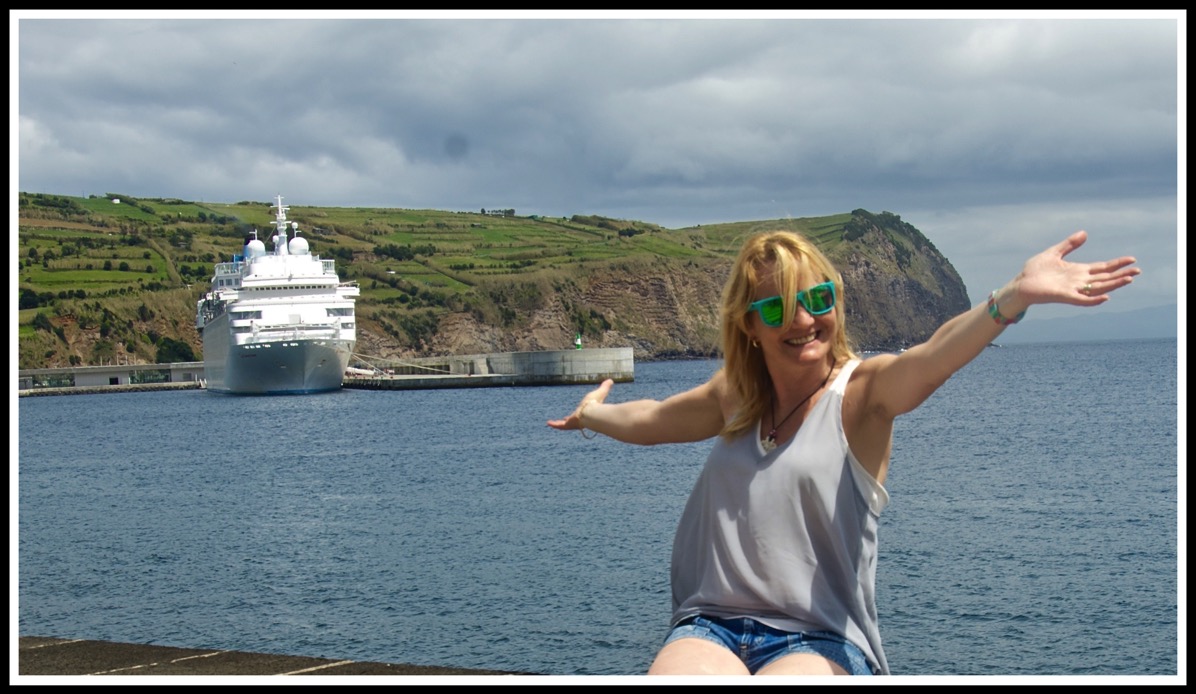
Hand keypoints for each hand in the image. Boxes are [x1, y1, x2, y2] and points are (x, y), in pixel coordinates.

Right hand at [547, 379, 613, 430]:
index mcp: (585, 414)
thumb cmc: (596, 404)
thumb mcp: (600, 392)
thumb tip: (611, 381)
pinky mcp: (568, 424)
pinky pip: (560, 426)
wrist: (592, 414)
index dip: (578, 414)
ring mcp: (573, 423)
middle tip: (564, 420)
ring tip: (551, 423)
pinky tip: (548, 423)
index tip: (575, 414)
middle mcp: (579, 420)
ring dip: (558, 423)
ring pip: (564, 424)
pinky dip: (554, 424)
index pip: (581, 414)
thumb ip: (605, 387)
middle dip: (568, 420)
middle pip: (572, 421)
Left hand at [1014, 230, 1140, 306]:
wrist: (1020, 284)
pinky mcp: (1064, 296)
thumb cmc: (1035, 271)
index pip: (1102, 268)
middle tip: (1138, 271)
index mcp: (1078, 271)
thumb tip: (1085, 233)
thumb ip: (1069, 244)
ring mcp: (1072, 289)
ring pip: (1098, 288)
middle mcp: (1078, 281)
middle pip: (1104, 278)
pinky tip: (1106, 296)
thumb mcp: (1054, 253)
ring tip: (1129, 279)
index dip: (1117, 264)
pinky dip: (1094, 299)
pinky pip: (1082, 299)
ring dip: (1113, 285)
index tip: (1132, 259)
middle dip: (1121, 275)